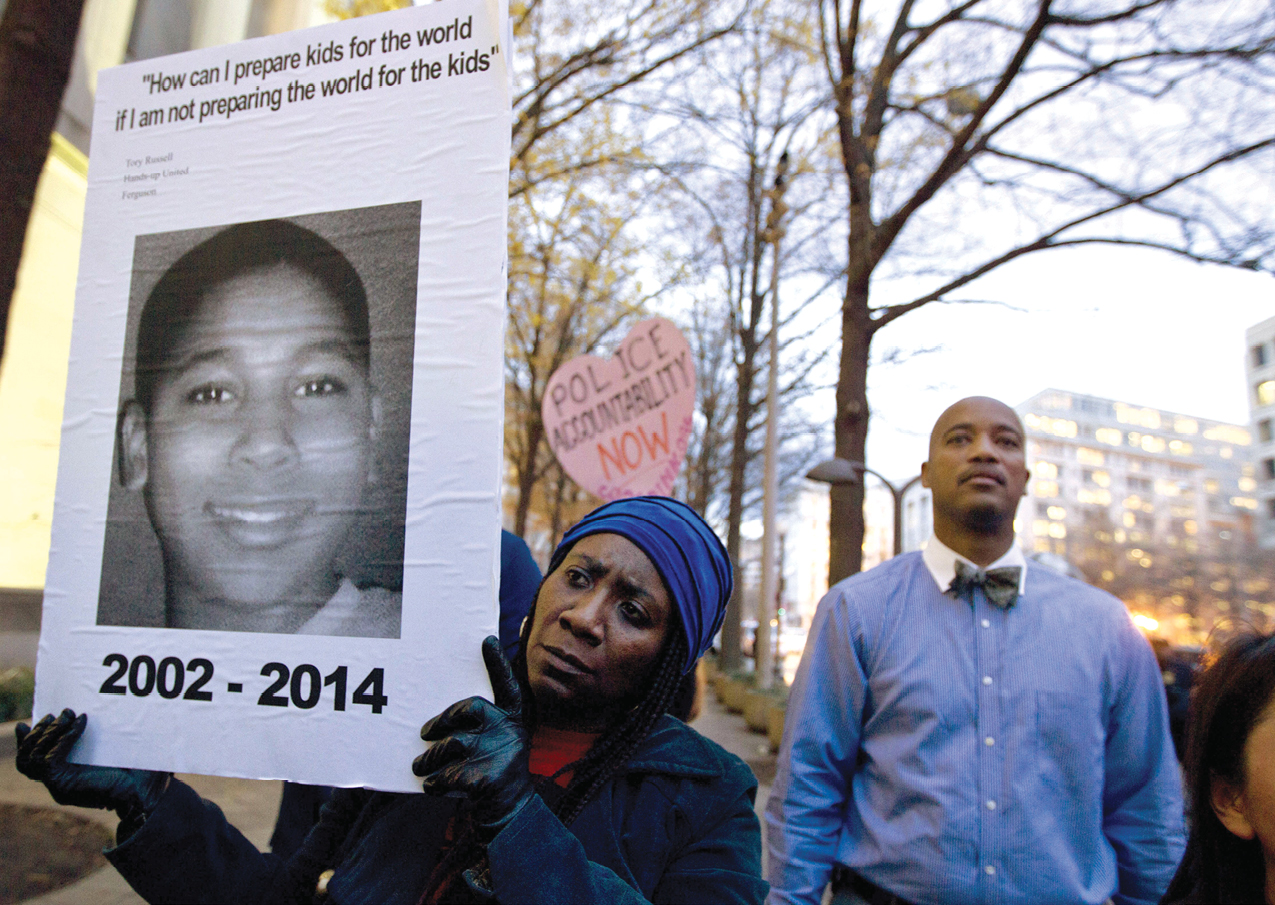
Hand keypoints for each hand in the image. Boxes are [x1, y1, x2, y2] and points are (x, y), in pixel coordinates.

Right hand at [16, 709, 169, 830]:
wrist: (145, 790)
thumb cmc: (135, 772)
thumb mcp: (111, 752)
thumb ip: (96, 740)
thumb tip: (91, 712)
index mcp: (65, 777)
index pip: (31, 761)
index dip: (27, 741)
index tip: (31, 721)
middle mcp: (57, 783)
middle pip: (26, 759)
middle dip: (39, 733)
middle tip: (61, 713)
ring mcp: (57, 785)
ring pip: (33, 757)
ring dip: (48, 733)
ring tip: (67, 715)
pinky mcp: (63, 784)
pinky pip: (50, 759)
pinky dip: (63, 738)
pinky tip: (81, 722)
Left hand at [413, 636, 533, 840]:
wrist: (510, 813)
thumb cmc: (493, 771)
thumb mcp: (496, 743)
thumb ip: (479, 726)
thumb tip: (439, 719)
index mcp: (512, 720)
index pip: (507, 686)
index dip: (498, 664)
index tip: (487, 640)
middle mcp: (510, 732)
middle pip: (471, 709)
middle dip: (442, 720)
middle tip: (424, 732)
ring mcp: (501, 754)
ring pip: (452, 744)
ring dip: (430, 758)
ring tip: (419, 766)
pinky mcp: (488, 779)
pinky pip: (449, 774)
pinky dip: (435, 782)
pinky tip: (431, 787)